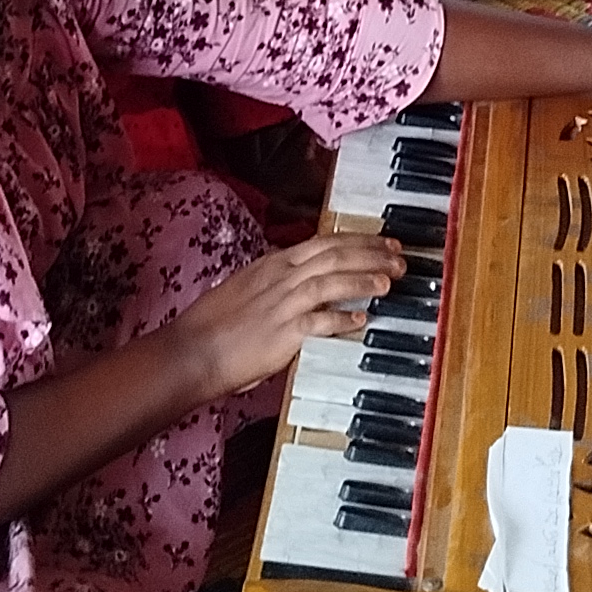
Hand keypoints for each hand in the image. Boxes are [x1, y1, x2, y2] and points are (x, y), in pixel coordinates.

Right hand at [167, 230, 407, 398]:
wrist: (193, 351)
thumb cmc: (215, 324)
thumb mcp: (248, 287)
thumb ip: (277, 280)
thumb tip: (303, 278)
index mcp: (273, 264)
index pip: (324, 242)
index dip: (358, 241)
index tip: (383, 242)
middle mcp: (280, 277)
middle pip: (334, 255)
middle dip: (371, 254)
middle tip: (399, 257)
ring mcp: (281, 304)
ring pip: (330, 281)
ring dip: (363, 280)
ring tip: (389, 282)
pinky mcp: (281, 332)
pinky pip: (318, 321)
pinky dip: (341, 319)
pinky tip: (361, 320)